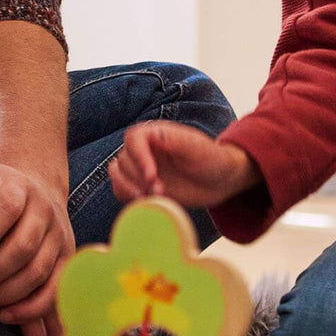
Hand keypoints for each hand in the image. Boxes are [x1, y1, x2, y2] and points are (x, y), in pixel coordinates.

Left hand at [0, 163, 73, 335]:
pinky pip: (53, 291)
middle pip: (22, 247)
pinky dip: (29, 309)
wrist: (34, 194)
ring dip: (3, 292)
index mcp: (18, 186)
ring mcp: (58, 235)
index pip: (7, 208)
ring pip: (36, 272)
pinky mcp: (66, 260)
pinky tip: (3, 314)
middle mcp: (44, 209)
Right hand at [109, 122, 259, 208]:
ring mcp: (141, 167)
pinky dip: (128, 197)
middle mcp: (144, 148)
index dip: (138, 157)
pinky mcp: (140, 184)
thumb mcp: (198, 148)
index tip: (152, 176)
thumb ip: (176, 141)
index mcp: (156, 133)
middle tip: (161, 191)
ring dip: (130, 188)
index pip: (133, 138)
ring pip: (116, 173)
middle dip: (138, 178)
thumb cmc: (212, 159)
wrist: (219, 181)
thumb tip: (155, 135)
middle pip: (123, 159)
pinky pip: (120, 189)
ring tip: (153, 197)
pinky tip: (148, 202)